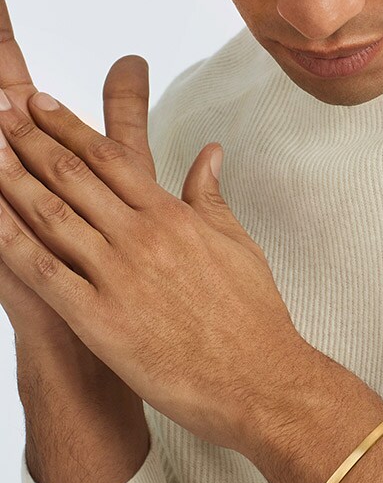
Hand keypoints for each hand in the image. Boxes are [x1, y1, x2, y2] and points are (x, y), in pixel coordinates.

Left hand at [0, 49, 302, 455]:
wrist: (257, 378)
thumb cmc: (252, 315)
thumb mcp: (237, 243)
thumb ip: (211, 196)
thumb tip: (209, 154)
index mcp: (172, 214)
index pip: (108, 157)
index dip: (66, 126)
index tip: (38, 104)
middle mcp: (140, 235)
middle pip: (71, 174)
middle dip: (27, 138)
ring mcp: (117, 275)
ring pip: (50, 214)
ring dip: (11, 178)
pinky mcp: (99, 319)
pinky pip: (42, 272)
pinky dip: (10, 241)